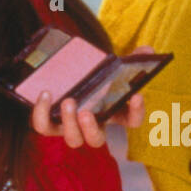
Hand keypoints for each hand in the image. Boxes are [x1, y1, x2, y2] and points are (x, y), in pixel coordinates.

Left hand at [30, 44, 151, 148]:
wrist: (70, 77)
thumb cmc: (95, 77)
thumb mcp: (113, 67)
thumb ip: (132, 59)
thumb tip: (148, 50)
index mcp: (114, 113)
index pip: (132, 120)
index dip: (137, 111)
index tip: (137, 96)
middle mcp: (94, 126)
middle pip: (96, 140)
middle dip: (90, 128)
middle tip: (86, 111)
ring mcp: (72, 127)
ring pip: (72, 139)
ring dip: (69, 123)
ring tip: (68, 101)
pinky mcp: (51, 123)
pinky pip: (44, 126)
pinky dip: (42, 113)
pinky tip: (46, 94)